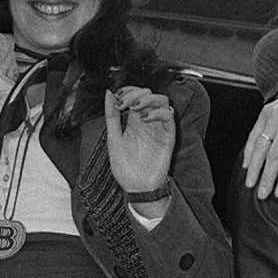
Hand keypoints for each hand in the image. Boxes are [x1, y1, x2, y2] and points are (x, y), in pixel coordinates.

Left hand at [105, 87, 176, 204]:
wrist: (137, 187)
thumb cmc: (125, 167)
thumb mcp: (113, 138)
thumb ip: (111, 116)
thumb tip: (108, 93)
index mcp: (133, 121)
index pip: (136, 94)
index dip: (128, 90)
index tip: (118, 98)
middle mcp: (147, 121)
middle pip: (149, 93)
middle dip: (136, 93)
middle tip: (125, 104)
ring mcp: (158, 127)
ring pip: (162, 100)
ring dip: (148, 99)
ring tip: (135, 108)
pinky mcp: (168, 135)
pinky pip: (169, 116)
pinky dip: (157, 112)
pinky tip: (145, 118)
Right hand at [242, 78, 277, 198]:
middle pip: (274, 156)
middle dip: (266, 178)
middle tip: (262, 194)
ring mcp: (273, 119)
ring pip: (261, 147)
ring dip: (254, 168)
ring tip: (250, 184)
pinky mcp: (264, 115)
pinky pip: (254, 135)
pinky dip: (249, 151)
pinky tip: (246, 166)